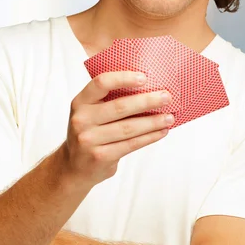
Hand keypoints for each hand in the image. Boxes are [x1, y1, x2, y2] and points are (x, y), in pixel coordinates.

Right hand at [60, 71, 172, 186]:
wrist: (74, 167)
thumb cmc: (90, 133)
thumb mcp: (89, 113)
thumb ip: (108, 100)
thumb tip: (148, 88)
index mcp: (80, 102)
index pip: (101, 83)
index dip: (124, 78)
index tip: (144, 77)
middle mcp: (81, 120)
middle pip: (120, 106)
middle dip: (147, 101)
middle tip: (167, 97)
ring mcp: (89, 140)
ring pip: (128, 128)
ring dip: (153, 121)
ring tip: (170, 117)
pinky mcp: (101, 157)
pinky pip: (131, 144)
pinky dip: (149, 137)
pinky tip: (161, 131)